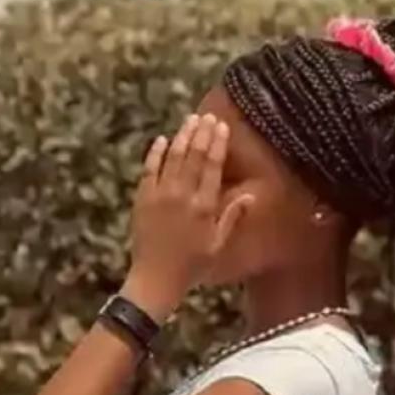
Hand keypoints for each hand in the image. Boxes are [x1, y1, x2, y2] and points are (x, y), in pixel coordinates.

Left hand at [120, 113, 250, 321]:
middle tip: (207, 116)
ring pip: (172, 157)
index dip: (218, 143)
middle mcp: (183, 195)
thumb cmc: (192, 266)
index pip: (212, 166)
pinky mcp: (143, 198)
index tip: (222, 126)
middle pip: (193, 155)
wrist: (156, 278)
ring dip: (182, 136)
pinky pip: (149, 169)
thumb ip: (232, 217)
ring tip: (189, 120)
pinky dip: (156, 153)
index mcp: (204, 206)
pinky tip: (162, 140)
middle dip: (201, 133)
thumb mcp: (218, 244)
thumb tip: (251, 195)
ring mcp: (161, 195)